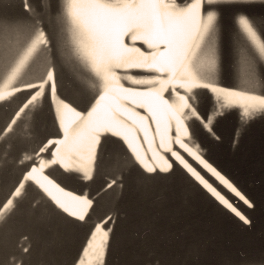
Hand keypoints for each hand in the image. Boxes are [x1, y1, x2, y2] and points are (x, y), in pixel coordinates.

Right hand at [52, 86, 190, 181]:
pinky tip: (147, 167)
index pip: (158, 100)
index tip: (185, 137)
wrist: (78, 169)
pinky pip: (129, 132)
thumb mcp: (143, 140)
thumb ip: (161, 122)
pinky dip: (141, 152)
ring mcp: (105, 103)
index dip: (173, 117)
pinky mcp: (97, 115)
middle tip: (172, 151)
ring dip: (155, 148)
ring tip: (163, 167)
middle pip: (152, 103)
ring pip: (142, 122)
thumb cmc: (110, 153)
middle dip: (166, 128)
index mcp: (127, 96)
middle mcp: (116, 94)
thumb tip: (184, 100)